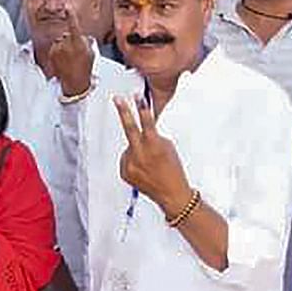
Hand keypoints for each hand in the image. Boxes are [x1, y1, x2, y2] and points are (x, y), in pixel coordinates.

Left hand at [48, 13, 93, 97]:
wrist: (75, 82)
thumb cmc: (85, 68)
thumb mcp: (91, 53)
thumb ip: (86, 42)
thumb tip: (82, 37)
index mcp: (78, 43)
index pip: (74, 26)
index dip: (71, 15)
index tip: (67, 8)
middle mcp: (66, 44)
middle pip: (67, 35)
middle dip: (70, 41)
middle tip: (76, 54)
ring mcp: (58, 49)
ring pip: (60, 42)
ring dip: (64, 47)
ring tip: (70, 59)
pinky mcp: (51, 54)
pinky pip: (55, 48)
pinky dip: (58, 53)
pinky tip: (64, 61)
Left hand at [114, 95, 191, 216]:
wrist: (171, 193)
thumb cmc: (173, 170)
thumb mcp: (168, 147)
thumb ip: (154, 136)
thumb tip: (143, 130)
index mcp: (154, 146)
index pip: (147, 122)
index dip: (142, 107)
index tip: (137, 96)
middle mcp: (140, 154)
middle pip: (129, 128)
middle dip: (124, 112)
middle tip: (118, 99)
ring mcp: (130, 164)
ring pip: (129, 147)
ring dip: (136, 149)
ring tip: (148, 161)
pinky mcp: (124, 172)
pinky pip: (126, 159)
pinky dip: (132, 160)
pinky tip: (142, 168)